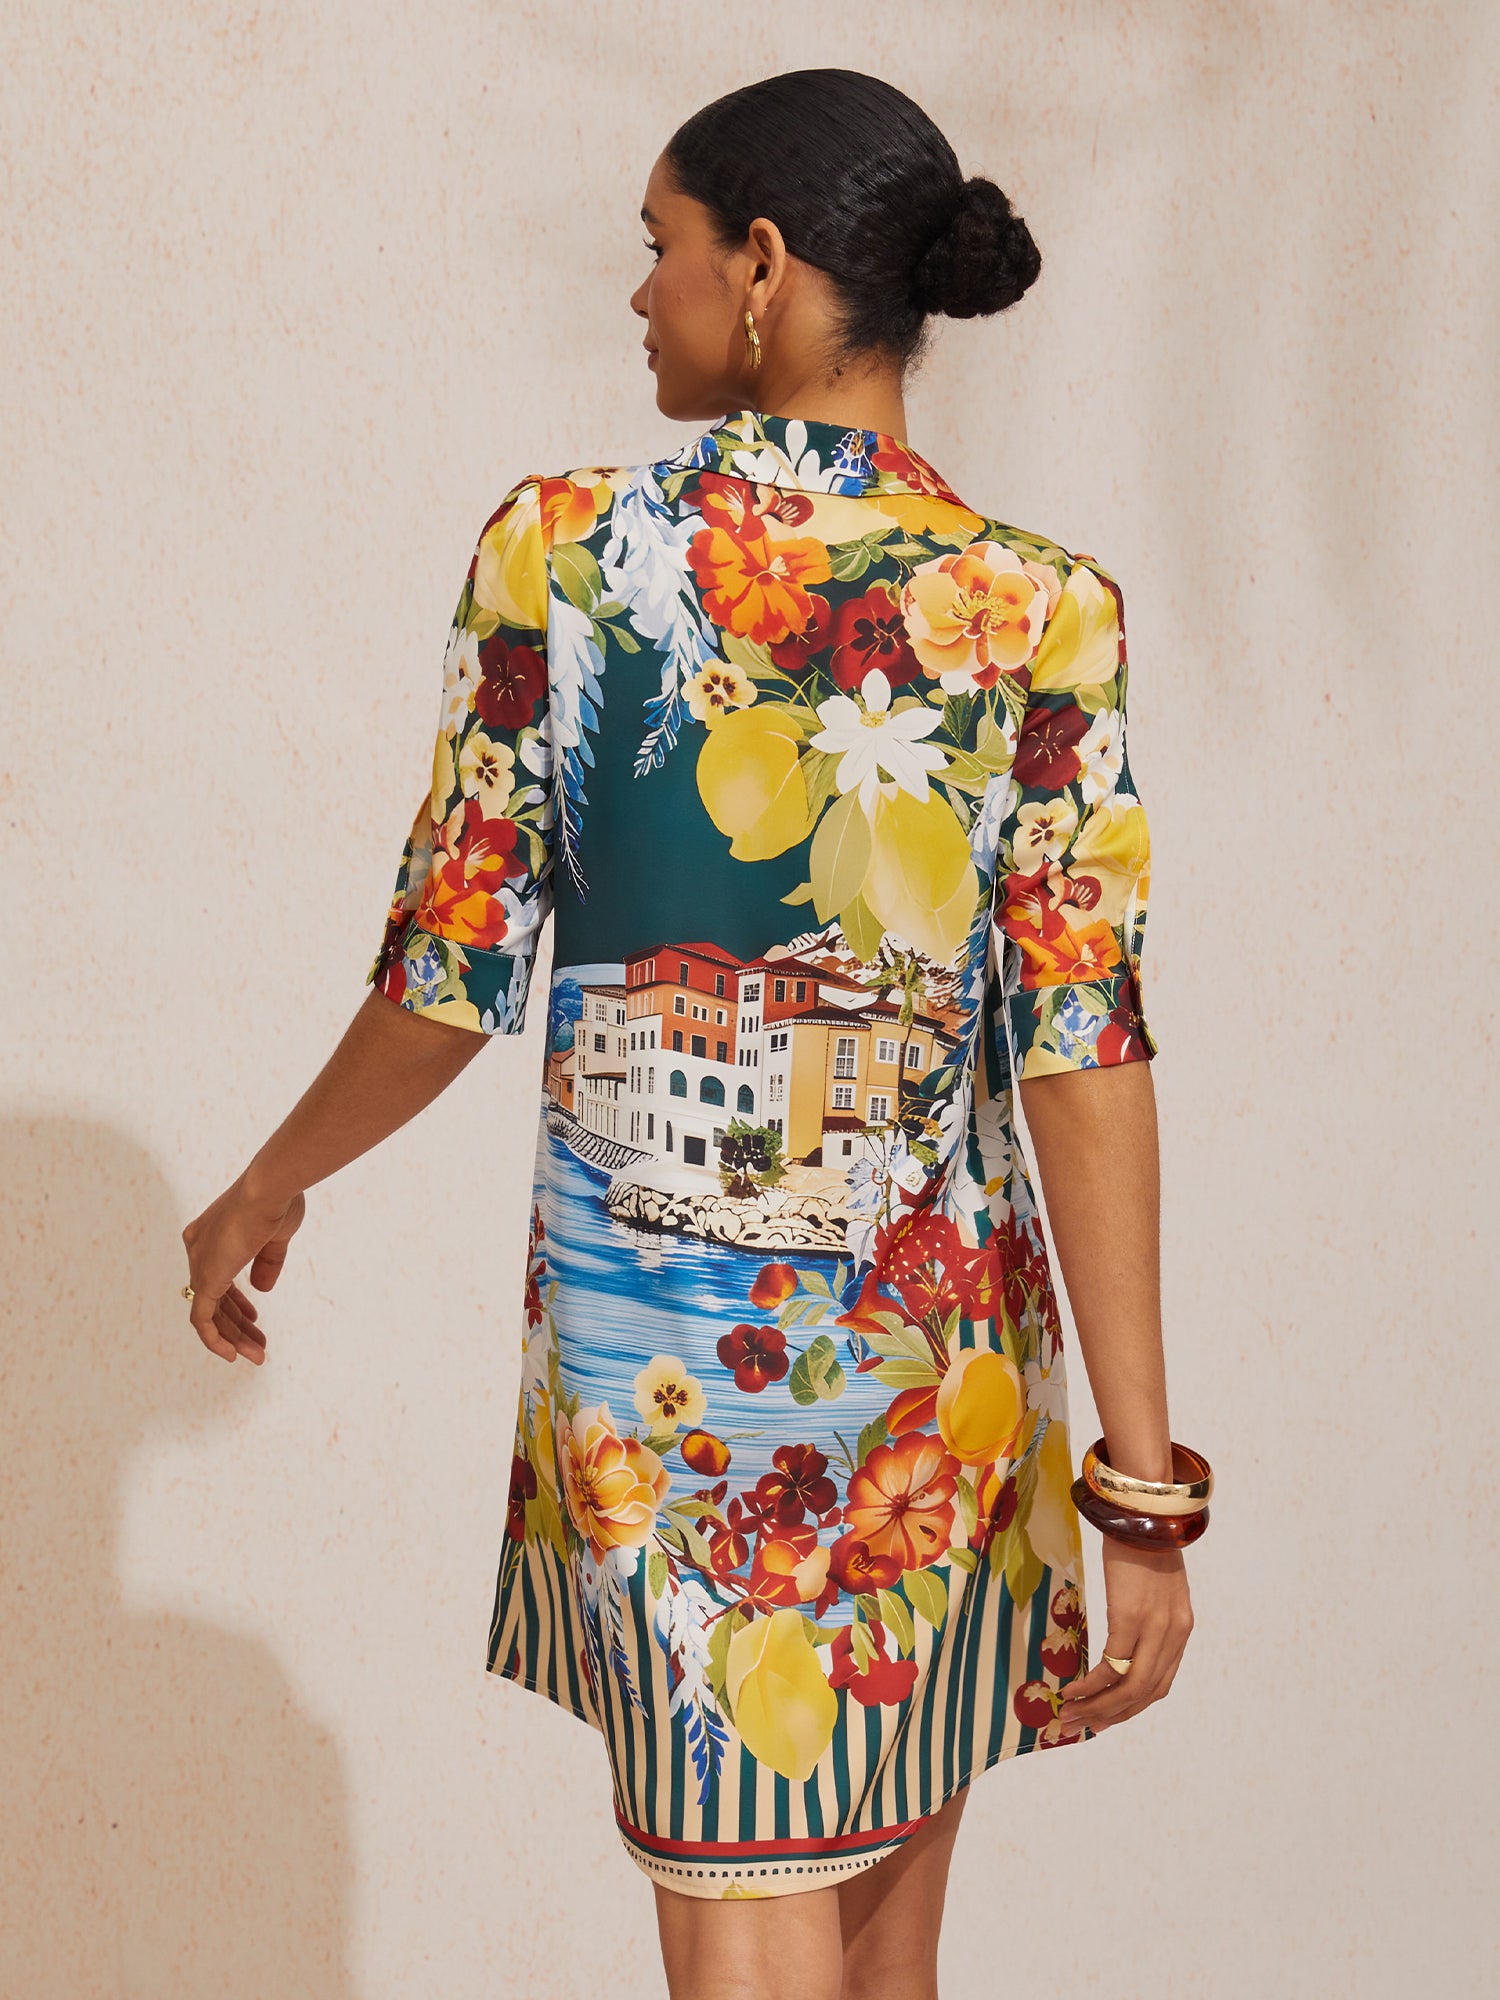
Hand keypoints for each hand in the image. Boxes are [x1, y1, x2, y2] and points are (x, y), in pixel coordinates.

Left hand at [181, 1174, 305, 1364]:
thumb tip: (261, 1290)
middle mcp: (198, 1248)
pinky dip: (215, 1340)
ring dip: (234, 1338)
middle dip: (238, 1324)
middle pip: (216, 1297)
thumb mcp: (275, 1237)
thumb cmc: (277, 1201)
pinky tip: (233, 1355)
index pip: (218, 1276)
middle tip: (258, 1345)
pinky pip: (202, 1319)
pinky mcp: (205, 1278)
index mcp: (211, 1234)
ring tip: (257, 1356)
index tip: (254, 1316)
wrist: (269, 1188)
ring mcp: (199, 1263)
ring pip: (211, 1312)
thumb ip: (267, 1263)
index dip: (236, 1300)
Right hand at [1055, 1537, 1193, 1734]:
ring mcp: (1153, 1629)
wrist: (1145, 1512)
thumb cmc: (1144, 1541)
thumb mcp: (1155, 1585)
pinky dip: (1091, 1685)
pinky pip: (1111, 1666)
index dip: (1132, 1707)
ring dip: (1099, 1707)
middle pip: (1144, 1694)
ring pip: (1129, 1688)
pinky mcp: (1129, 1618)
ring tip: (1071, 1713)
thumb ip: (1149, 1613)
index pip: (1159, 1685)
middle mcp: (1172, 1636)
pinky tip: (1073, 1690)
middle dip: (1111, 1716)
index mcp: (1181, 1630)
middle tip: (1081, 1725)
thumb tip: (1126, 1633)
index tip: (1106, 1718)